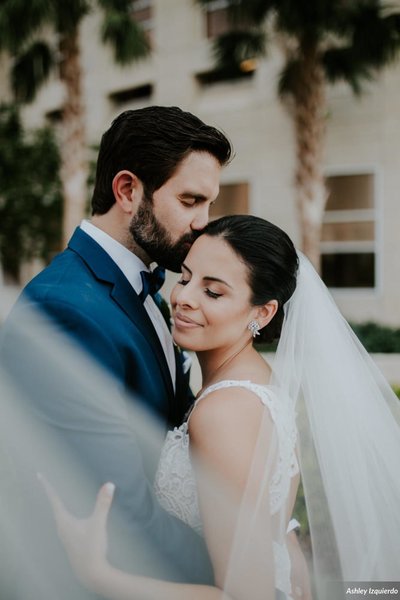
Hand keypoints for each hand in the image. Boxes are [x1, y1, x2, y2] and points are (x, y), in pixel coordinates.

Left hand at [38, 473, 114, 590]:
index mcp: (64, 521)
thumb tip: (109, 484)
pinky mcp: (71, 540)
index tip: (39, 475)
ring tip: (55, 496)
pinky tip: (69, 517)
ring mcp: (65, 535)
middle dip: (51, 493)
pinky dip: (65, 513)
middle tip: (46, 482)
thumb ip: (103, 503)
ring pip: (59, 515)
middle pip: (54, 505)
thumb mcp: (98, 523)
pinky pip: (65, 521)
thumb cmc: (92, 548)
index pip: (54, 499)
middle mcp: (61, 527)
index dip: (47, 486)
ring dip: (58, 504)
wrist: (91, 573)